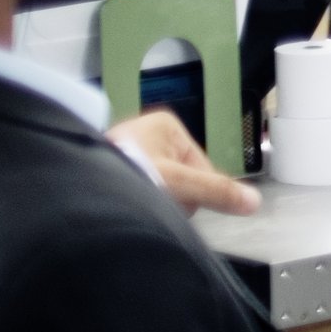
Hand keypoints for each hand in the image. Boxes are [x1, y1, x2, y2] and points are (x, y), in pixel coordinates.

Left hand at [111, 108, 259, 216]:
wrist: (75, 187)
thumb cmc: (127, 173)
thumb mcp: (178, 182)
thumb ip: (217, 191)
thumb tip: (255, 202)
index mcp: (167, 125)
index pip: (202, 167)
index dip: (195, 192)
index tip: (177, 203)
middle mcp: (148, 132)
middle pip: (182, 177)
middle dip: (173, 197)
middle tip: (154, 204)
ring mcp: (128, 149)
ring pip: (162, 185)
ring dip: (155, 199)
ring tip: (135, 205)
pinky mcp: (112, 168)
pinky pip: (141, 188)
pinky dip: (137, 199)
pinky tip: (127, 206)